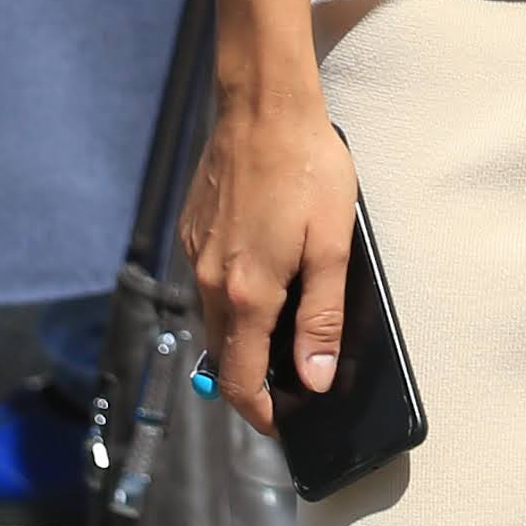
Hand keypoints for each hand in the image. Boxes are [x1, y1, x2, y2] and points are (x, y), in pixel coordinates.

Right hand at [180, 76, 356, 438]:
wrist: (262, 103)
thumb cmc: (307, 167)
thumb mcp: (333, 245)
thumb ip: (322, 317)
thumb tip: (314, 378)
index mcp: (248, 293)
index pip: (242, 382)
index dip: (263, 413)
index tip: (286, 422)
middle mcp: (211, 280)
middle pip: (225, 356)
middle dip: (254, 378)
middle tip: (294, 380)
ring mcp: (196, 254)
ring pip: (215, 319)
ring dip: (243, 336)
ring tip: (285, 328)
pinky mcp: (192, 230)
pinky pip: (208, 282)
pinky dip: (232, 297)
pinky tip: (264, 275)